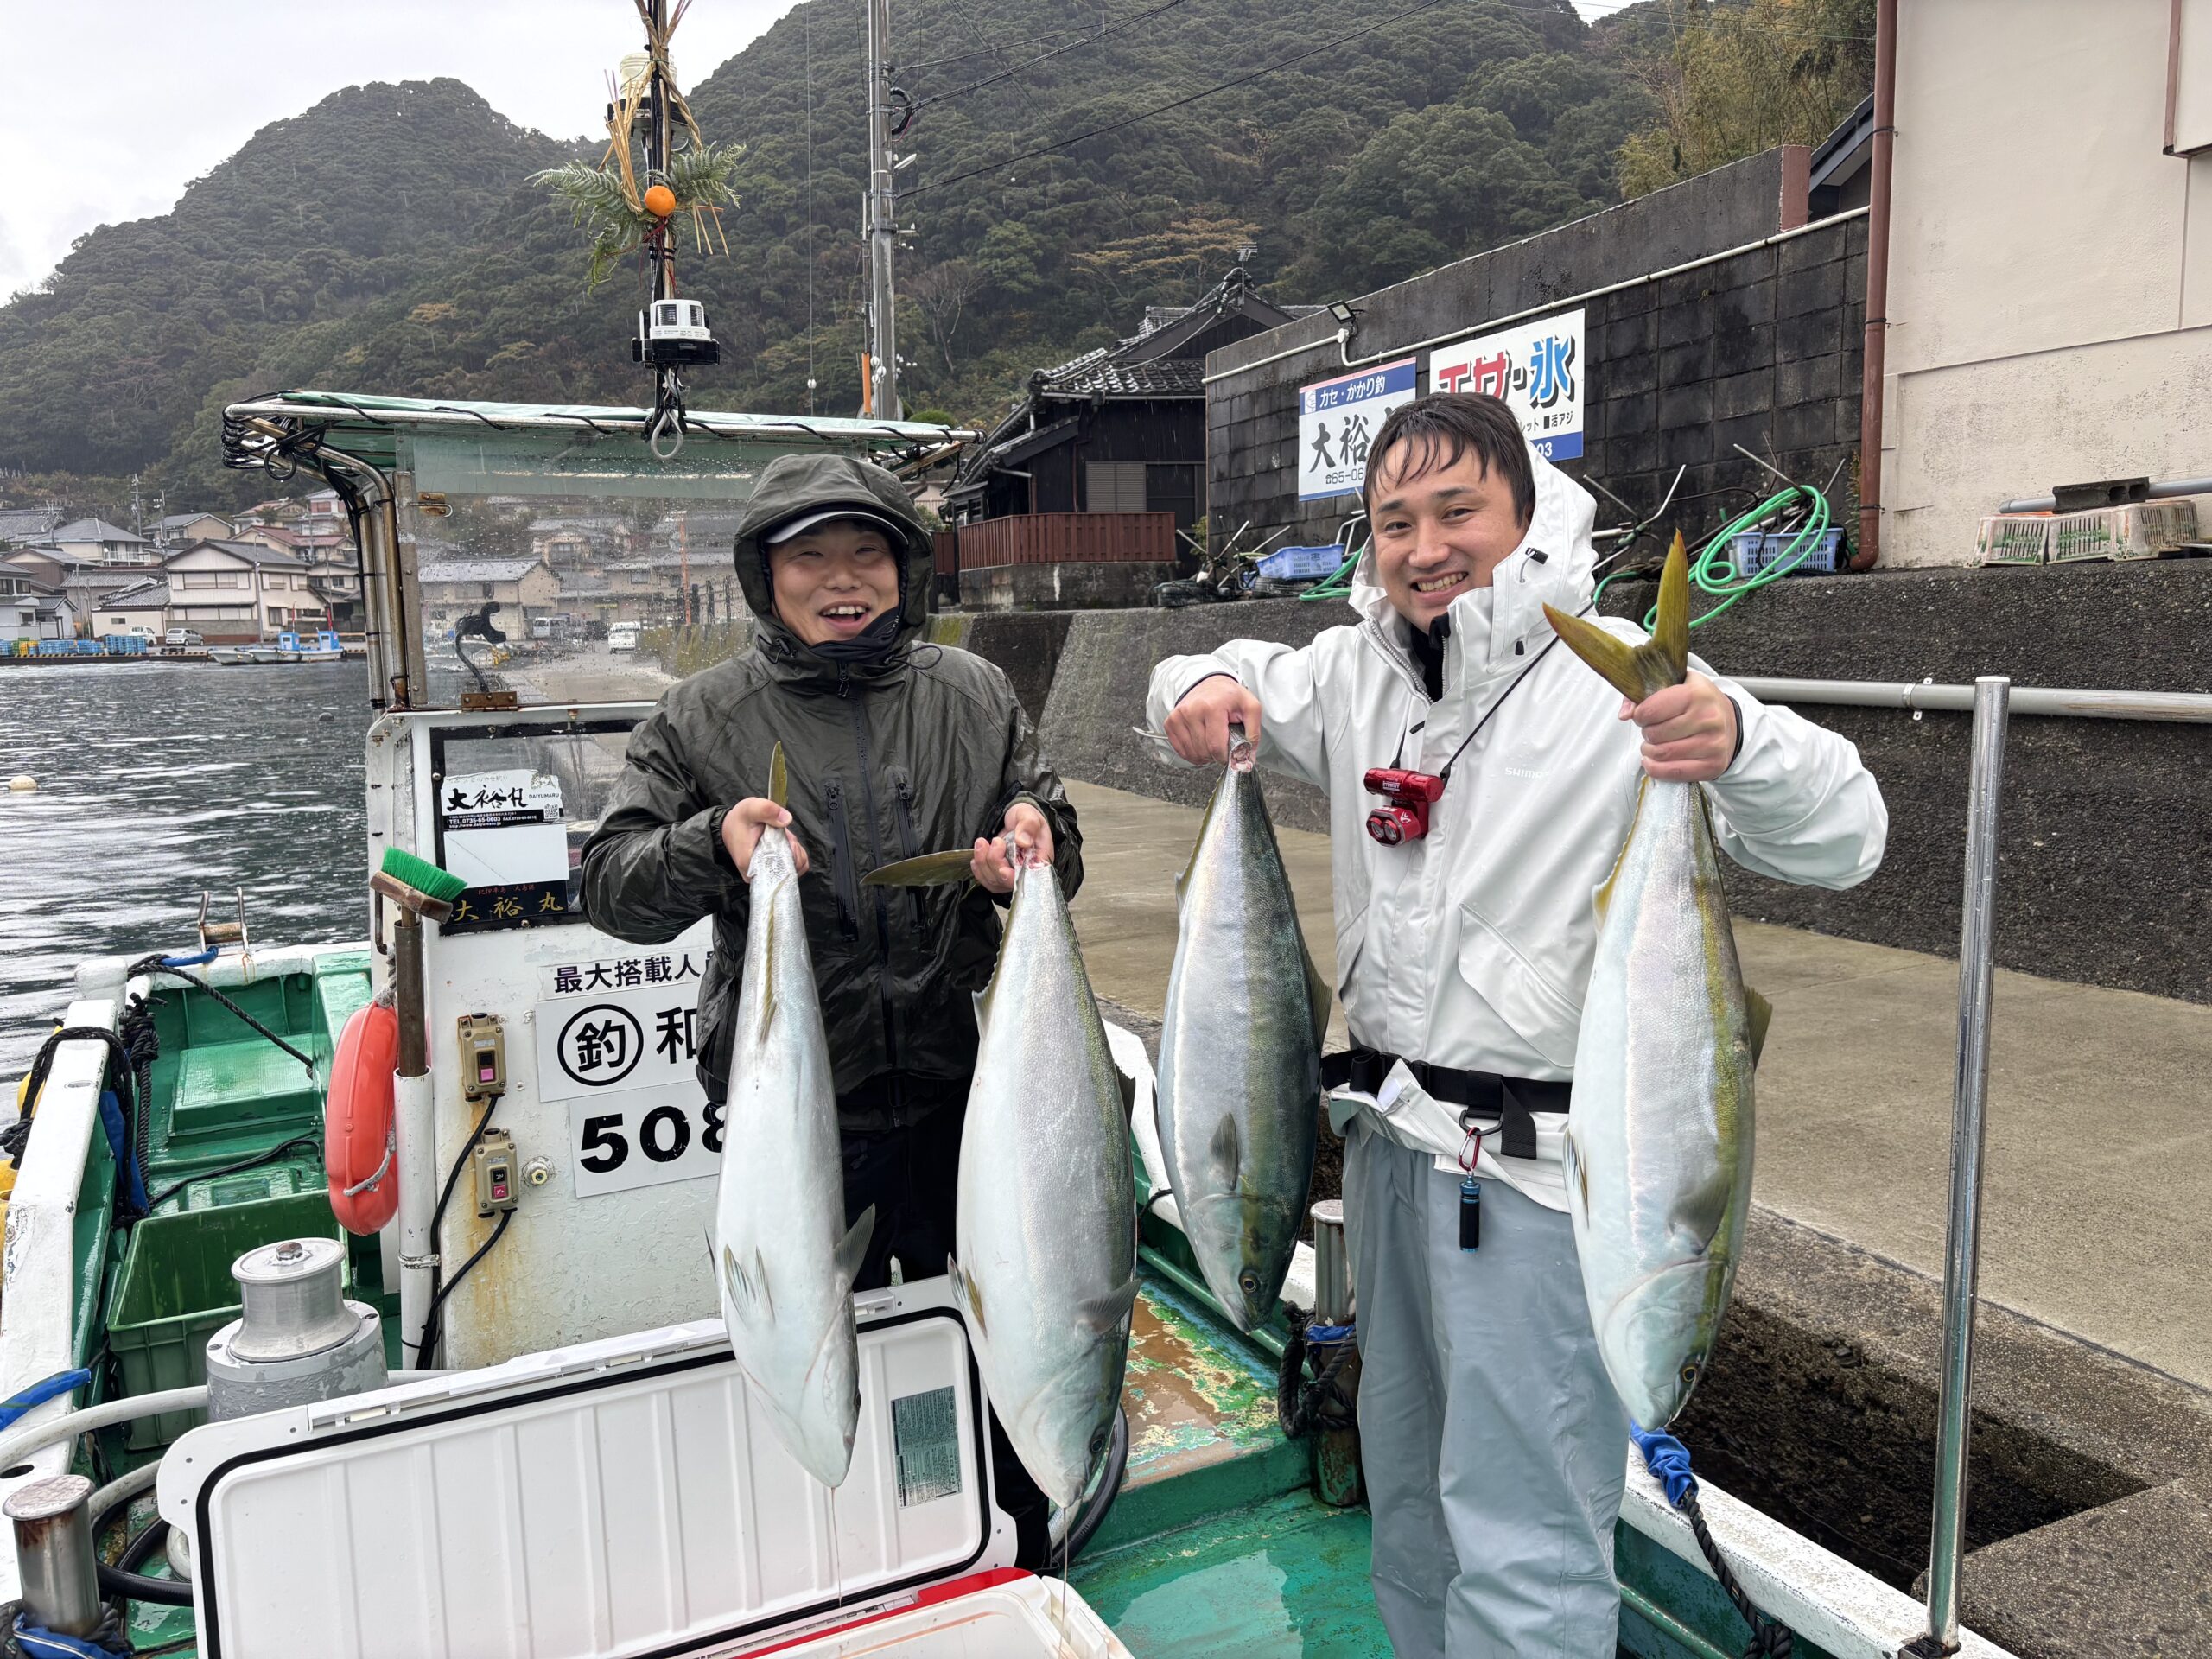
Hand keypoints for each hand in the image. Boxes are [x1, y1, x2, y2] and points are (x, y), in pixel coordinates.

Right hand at [721, 797, 810, 879]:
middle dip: (793, 849)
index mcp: (750, 865)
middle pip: (790, 869)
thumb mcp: (750, 808)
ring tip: (782, 837)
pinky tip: (786, 843)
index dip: (791, 852)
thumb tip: (787, 819)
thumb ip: (766, 810)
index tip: (785, 837)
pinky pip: (794, 867)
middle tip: (782, 834)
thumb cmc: (739, 819)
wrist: (732, 826)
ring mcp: (765, 874)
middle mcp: (757, 874)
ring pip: (794, 868)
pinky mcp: (771, 871)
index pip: (781, 868)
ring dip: (795, 850)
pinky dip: (796, 854)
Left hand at [972, 802, 1052, 892]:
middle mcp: (1026, 872)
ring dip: (983, 863)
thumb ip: (1028, 826)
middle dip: (995, 862)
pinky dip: (978, 869)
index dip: (1014, 878)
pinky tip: (977, 856)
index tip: (1003, 869)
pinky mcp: (999, 874)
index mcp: (1039, 860)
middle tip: (995, 841)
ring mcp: (1011, 874)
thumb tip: (1023, 841)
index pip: (1029, 878)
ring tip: (982, 843)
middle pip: (1008, 881)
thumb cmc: (1025, 817)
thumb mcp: (1029, 815)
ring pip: (994, 881)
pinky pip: (986, 880)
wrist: (1015, 818)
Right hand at [1163, 674, 1263, 765]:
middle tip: (1223, 745)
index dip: (1225, 757)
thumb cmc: (1230, 697)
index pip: (1216, 746)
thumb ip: (1253, 734)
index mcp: (1212, 707)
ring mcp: (1178, 716)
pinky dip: (1192, 753)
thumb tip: (1247, 760)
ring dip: (1204, 755)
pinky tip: (1201, 745)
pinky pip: (1180, 750)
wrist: (1210, 684)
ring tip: (1212, 743)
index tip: (1231, 754)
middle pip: (1203, 751)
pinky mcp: (1170, 722)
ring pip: (1191, 753)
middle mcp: (1191, 711)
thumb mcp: (1251, 708)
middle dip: (1216, 755)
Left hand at [1621, 674, 1737, 782]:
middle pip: (1655, 734)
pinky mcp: (1712, 765)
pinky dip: (1655, 769)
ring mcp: (1712, 744)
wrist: (1730, 721)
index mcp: (1697, 694)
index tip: (1643, 715)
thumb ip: (1644, 693)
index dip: (1640, 715)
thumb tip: (1625, 714)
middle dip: (1646, 733)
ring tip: (1653, 744)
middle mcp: (1708, 719)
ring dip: (1649, 751)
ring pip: (1662, 754)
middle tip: (1652, 730)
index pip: (1651, 710)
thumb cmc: (1699, 702)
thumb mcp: (1677, 684)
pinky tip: (1653, 761)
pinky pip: (1673, 773)